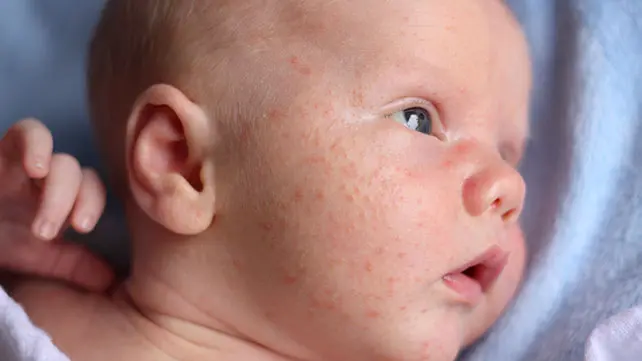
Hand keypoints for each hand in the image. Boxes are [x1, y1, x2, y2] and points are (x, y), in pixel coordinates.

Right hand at [0, 119, 113, 291]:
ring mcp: (22, 162)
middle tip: (43, 231)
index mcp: (59, 200)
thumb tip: (108, 280)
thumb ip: (70, 265)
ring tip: (43, 194)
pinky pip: (24, 132)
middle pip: (73, 171)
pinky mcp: (0, 153)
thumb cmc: (0, 242)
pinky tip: (34, 166)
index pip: (91, 188)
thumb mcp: (34, 256)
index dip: (92, 201)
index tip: (82, 227)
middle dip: (64, 198)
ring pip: (54, 153)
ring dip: (55, 177)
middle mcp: (44, 179)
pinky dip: (35, 143)